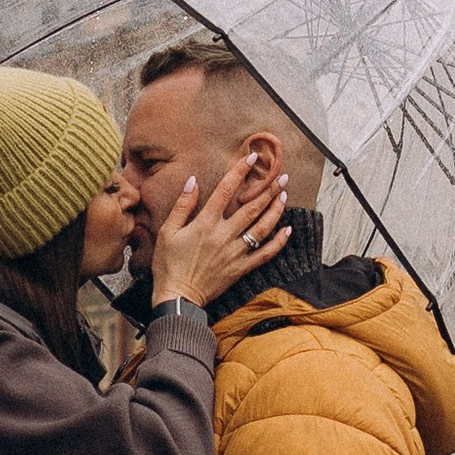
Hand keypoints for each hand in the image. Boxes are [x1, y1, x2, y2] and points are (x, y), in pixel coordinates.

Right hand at [147, 145, 289, 307]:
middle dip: (267, 190)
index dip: (239, 172)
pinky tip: (287, 230)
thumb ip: (182, 205)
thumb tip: (193, 181)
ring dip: (275, 211)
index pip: (225, 191)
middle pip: (251, 208)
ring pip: (261, 228)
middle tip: (281, 176)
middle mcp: (223, 236)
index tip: (251, 158)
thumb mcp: (168, 231)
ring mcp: (234, 253)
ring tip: (284, 195)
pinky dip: (278, 242)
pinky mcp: (240, 268)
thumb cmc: (169, 264)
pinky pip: (264, 255)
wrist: (178, 297)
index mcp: (205, 224)